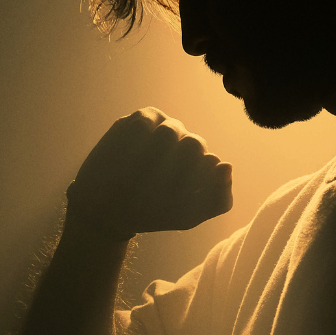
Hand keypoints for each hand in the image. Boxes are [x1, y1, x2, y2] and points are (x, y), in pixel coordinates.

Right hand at [65, 108, 232, 238]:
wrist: (109, 210)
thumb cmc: (152, 212)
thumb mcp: (188, 216)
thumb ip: (218, 199)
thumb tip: (226, 166)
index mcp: (205, 164)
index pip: (211, 166)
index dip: (189, 187)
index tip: (169, 204)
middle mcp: (188, 142)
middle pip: (194, 145)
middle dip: (171, 172)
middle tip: (150, 191)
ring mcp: (166, 127)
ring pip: (169, 133)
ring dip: (150, 159)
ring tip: (135, 177)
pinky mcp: (141, 118)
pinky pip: (142, 126)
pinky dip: (131, 146)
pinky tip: (122, 160)